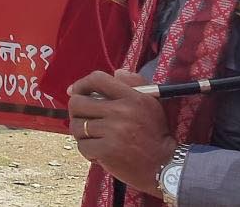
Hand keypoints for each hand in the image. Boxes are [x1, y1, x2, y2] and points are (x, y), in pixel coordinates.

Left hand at [67, 69, 176, 195]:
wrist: (165, 166)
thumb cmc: (155, 134)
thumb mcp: (151, 103)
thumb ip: (135, 84)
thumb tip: (117, 72)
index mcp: (132, 97)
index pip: (97, 79)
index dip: (81, 84)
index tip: (74, 91)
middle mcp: (121, 111)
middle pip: (78, 103)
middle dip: (77, 112)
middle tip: (84, 119)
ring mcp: (113, 131)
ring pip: (77, 126)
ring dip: (82, 134)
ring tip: (96, 138)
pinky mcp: (107, 150)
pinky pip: (82, 146)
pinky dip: (88, 151)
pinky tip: (101, 153)